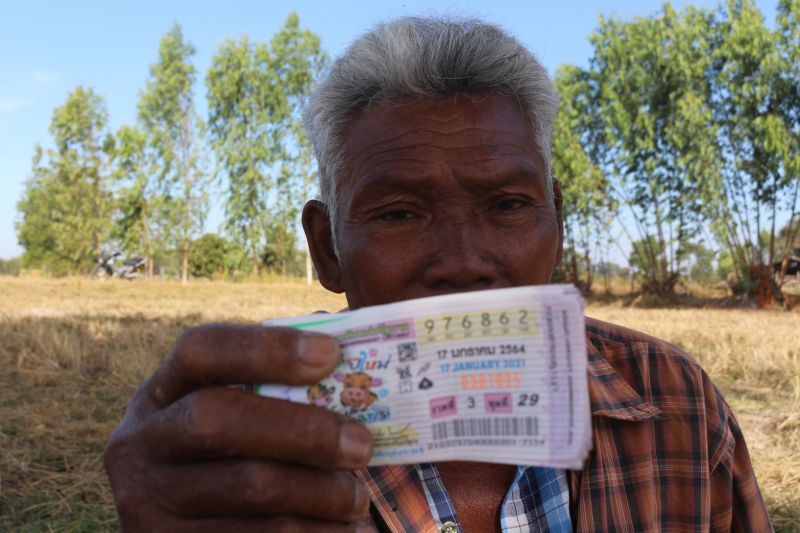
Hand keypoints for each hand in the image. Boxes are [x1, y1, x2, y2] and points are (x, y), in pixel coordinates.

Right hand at [104, 324, 374, 531]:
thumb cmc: (222, 458)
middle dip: (303, 430)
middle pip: (218, 419)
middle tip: (362, 445)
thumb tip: (349, 357)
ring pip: (247, 487)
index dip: (266, 347)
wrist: (177, 527)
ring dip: (320, 493)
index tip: (331, 353)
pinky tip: (340, 530)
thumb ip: (273, 387)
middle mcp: (141, 442)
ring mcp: (148, 502)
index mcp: (161, 391)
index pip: (201, 350)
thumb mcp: (227, 415)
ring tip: (358, 497)